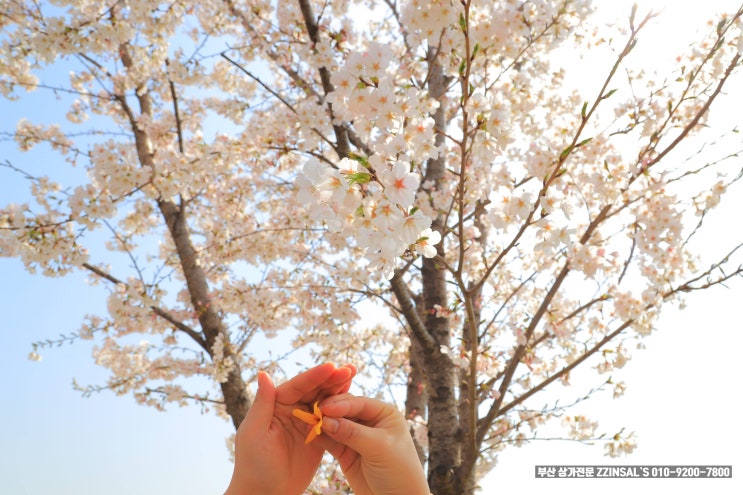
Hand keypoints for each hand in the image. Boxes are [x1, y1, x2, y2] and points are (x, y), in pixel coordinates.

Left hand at [225, 363, 355, 494]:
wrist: (266, 493)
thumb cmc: (254, 464)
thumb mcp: (254, 432)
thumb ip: (263, 403)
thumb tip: (264, 373)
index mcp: (277, 404)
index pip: (298, 385)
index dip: (315, 376)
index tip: (332, 367)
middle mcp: (292, 409)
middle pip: (315, 389)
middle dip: (332, 378)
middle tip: (350, 369)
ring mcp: (306, 422)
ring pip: (325, 401)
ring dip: (340, 389)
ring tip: (354, 376)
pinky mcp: (319, 437)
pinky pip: (332, 419)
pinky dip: (343, 409)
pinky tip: (355, 400)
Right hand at [318, 394, 429, 494]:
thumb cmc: (398, 470)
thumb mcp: (379, 447)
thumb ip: (353, 433)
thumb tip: (326, 421)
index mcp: (384, 413)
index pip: (360, 403)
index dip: (341, 404)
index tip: (324, 408)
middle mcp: (370, 421)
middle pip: (345, 411)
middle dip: (329, 412)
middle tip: (314, 414)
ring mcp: (356, 436)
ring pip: (335, 425)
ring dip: (322, 424)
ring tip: (309, 424)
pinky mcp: (346, 452)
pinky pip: (331, 441)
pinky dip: (321, 438)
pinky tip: (311, 435)